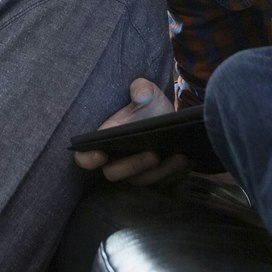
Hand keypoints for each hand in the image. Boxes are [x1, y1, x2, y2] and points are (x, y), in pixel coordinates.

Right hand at [73, 79, 191, 185]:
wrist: (171, 118)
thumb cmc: (151, 107)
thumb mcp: (147, 93)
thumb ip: (141, 89)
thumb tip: (142, 93)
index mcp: (105, 141)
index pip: (85, 157)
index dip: (88, 158)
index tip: (100, 154)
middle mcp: (116, 161)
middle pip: (114, 173)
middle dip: (133, 165)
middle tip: (153, 153)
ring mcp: (135, 172)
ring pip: (141, 181)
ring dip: (159, 172)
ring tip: (178, 156)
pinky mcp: (155, 178)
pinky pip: (162, 183)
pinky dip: (174, 174)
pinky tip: (186, 160)